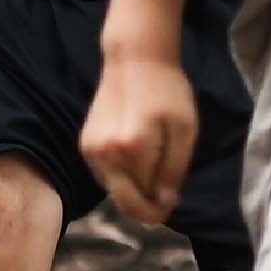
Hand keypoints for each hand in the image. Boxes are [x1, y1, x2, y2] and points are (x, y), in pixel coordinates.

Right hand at [81, 49, 200, 225]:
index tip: (173, 202)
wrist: (135, 60)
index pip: (146, 198)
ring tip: (151, 171)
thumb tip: (165, 201)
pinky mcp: (84, 145)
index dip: (162, 206)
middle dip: (145, 209)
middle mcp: (106, 153)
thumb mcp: (185, 129)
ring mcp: (91, 150)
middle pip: (124, 202)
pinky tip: (135, 160)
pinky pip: (104, 176)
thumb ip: (175, 169)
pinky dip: (120, 177)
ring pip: (113, 191)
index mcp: (133, 148)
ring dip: (133, 191)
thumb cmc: (167, 91)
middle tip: (164, 203)